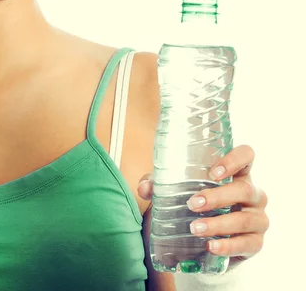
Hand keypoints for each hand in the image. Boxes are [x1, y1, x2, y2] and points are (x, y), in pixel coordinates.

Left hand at [138, 144, 269, 269]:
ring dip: (219, 224)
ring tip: (195, 228)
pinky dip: (228, 245)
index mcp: (236, 173)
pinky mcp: (255, 242)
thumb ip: (159, 183)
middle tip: (193, 204)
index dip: (235, 159)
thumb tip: (145, 187)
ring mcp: (257, 218)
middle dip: (218, 197)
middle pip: (245, 190)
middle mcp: (252, 193)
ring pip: (246, 219)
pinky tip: (211, 246)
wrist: (204, 239)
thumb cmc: (195, 202)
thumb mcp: (176, 189)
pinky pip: (247, 244)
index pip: (247, 156)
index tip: (214, 172)